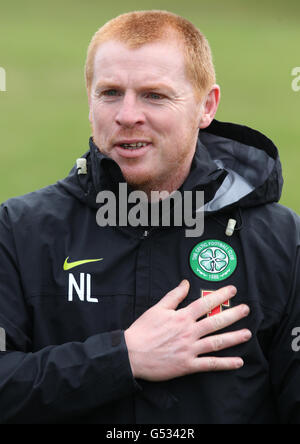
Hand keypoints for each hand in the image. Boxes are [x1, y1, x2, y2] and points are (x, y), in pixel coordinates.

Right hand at [124, 281, 250, 380]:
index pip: (205, 303)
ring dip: (234, 338)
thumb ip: (174, 296)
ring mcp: (189, 349)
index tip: (233, 290)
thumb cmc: (142, 330)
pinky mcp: (187, 365)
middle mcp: (189, 332)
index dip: (220, 296)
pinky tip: (238, 361)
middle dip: (233, 314)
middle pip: (215, 322)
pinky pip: (209, 365)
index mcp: (182, 317)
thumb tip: (186, 283)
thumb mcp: (157, 308)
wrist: (131, 354)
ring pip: (216, 342)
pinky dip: (225, 364)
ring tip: (247, 333)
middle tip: (247, 309)